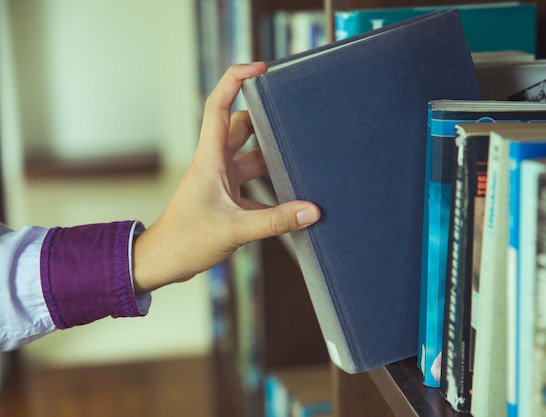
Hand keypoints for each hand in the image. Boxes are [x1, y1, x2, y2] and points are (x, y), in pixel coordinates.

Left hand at [131, 62, 320, 292]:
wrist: (162, 262)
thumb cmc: (185, 241)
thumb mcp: (235, 229)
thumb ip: (276, 221)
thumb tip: (312, 211)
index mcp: (210, 159)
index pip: (218, 106)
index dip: (236, 80)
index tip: (260, 68)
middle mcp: (216, 164)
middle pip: (242, 126)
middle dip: (266, 120)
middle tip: (293, 116)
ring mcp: (223, 180)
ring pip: (252, 156)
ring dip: (272, 156)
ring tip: (300, 155)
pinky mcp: (228, 198)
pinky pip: (256, 185)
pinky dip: (273, 189)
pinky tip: (293, 198)